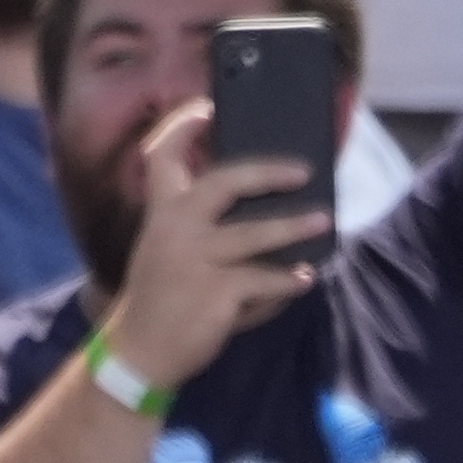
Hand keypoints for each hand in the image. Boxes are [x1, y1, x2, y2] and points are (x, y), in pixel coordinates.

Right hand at [95, 104, 329, 389]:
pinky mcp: (216, 293)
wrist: (138, 356)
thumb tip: (267, 196)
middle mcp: (175, 230)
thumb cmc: (164, 296)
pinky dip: (287, 282)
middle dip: (267, 172)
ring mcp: (195, 261)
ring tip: (323, 222)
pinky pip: (265, 281)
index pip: (161, 158)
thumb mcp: (170, 250)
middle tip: (302, 172)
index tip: (207, 106)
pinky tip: (304, 278)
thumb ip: (203, 222)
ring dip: (294, 228)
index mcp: (162, 214)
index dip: (182, 127)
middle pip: (223, 182)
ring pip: (257, 234)